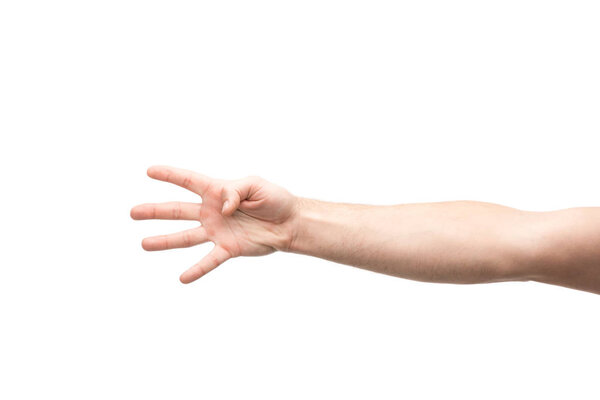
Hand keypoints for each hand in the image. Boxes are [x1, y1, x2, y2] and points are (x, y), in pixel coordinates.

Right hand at [130, 166, 297, 282]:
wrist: (290, 223)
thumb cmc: (274, 200)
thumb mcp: (255, 186)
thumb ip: (235, 192)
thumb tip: (223, 208)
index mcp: (218, 191)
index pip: (189, 181)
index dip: (170, 175)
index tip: (149, 171)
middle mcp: (212, 212)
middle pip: (178, 210)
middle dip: (155, 211)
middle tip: (132, 212)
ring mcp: (217, 231)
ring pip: (186, 237)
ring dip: (165, 240)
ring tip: (144, 244)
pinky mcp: (228, 248)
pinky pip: (209, 260)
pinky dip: (197, 270)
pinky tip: (182, 278)